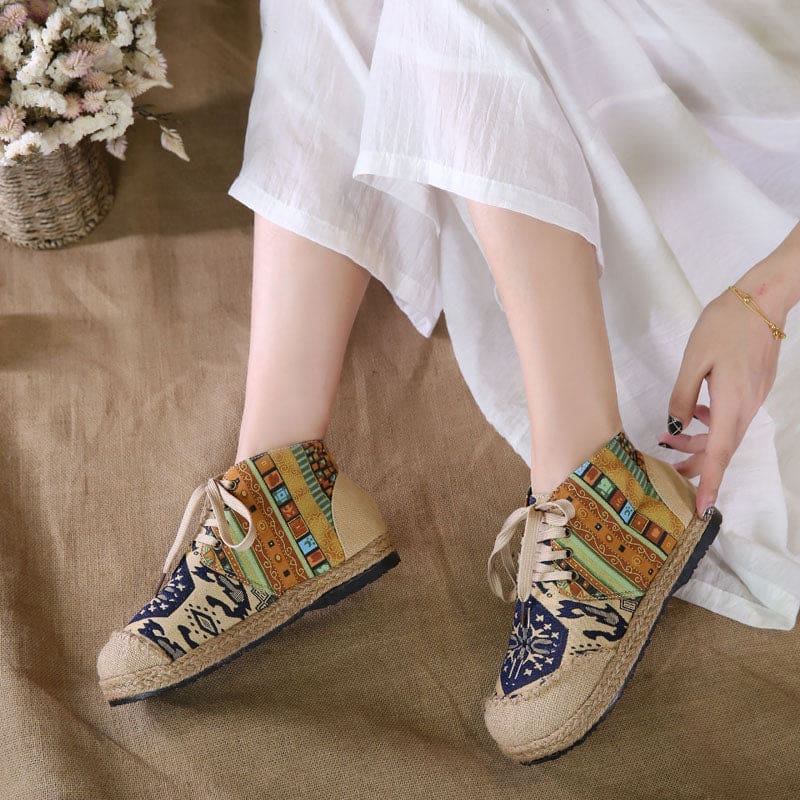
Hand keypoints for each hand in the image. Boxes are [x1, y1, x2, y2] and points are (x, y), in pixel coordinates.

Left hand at [658, 249, 796, 516]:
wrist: (763, 299)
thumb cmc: (725, 324)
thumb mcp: (693, 359)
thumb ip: (682, 395)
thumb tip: (675, 425)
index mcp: (731, 402)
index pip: (719, 452)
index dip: (709, 481)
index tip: (702, 507)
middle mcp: (746, 406)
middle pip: (722, 448)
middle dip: (697, 466)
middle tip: (669, 472)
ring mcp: (753, 398)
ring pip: (726, 433)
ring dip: (701, 443)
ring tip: (672, 439)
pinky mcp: (754, 389)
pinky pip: (732, 417)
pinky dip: (712, 423)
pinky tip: (695, 411)